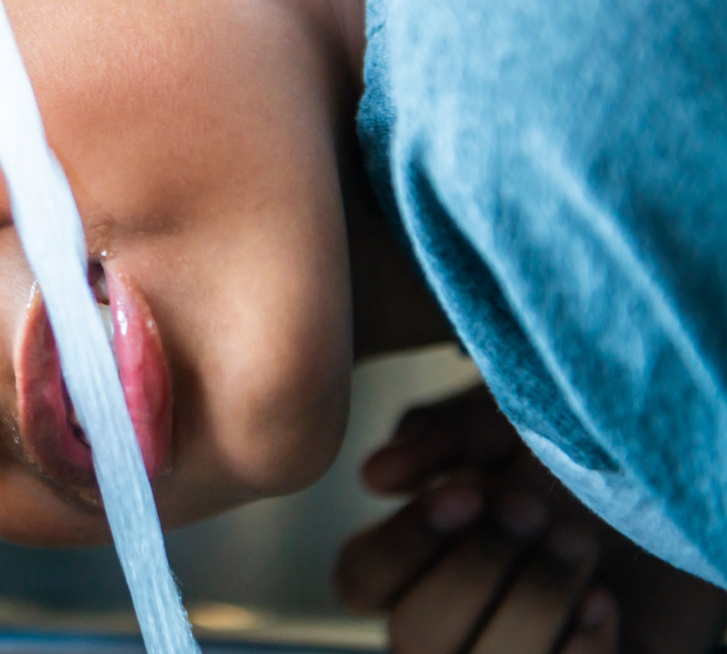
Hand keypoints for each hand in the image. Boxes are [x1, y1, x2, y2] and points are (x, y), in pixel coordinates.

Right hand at [335, 384, 726, 653]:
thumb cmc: (585, 443)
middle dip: (479, 572)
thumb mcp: (511, 417)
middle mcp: (452, 616)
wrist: (686, 480)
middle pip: (413, 636)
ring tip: (580, 545)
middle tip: (537, 511)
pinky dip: (578, 650)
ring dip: (531, 605)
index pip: (360, 579)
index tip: (469, 492)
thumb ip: (441, 434)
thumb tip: (374, 475)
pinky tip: (604, 603)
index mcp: (418, 556)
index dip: (404, 544)